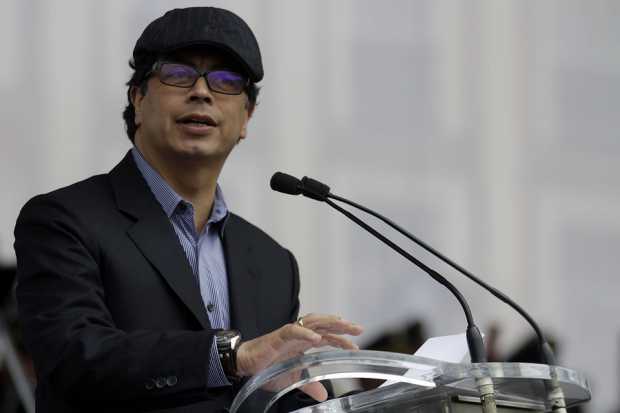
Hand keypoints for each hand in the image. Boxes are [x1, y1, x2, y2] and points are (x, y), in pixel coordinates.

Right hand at [236, 314, 362, 400]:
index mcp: (303, 342)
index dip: (341, 339)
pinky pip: (293, 330)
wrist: (246, 364)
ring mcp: (290, 333)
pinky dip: (305, 332)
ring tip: (342, 324)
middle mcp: (299, 334)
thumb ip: (310, 384)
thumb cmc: (267, 368)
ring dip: (328, 322)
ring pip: (312, 321)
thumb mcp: (293, 378)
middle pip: (324, 324)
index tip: (356, 346)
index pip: (327, 336)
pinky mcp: (278, 336)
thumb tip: (324, 395)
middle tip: (358, 329)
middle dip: (341, 326)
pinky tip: (317, 337)